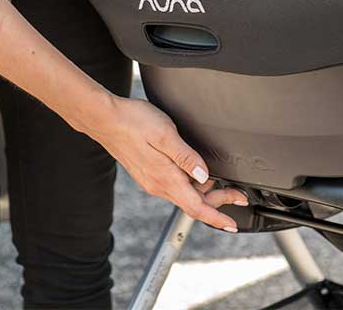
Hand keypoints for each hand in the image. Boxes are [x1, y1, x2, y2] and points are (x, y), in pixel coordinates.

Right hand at [87, 95, 247, 231]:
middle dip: (218, 201)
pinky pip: (173, 186)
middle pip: (193, 202)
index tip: (232, 225)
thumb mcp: (166, 134)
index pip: (196, 207)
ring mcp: (151, 180)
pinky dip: (190, 185)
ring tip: (222, 181)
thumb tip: (205, 176)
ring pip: (184, 194)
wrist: (104, 119)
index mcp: (165, 178)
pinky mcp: (147, 173)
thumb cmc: (133, 122)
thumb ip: (187, 157)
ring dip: (204, 193)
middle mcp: (158, 185)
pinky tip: (196, 173)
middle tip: (238, 194)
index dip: (217, 217)